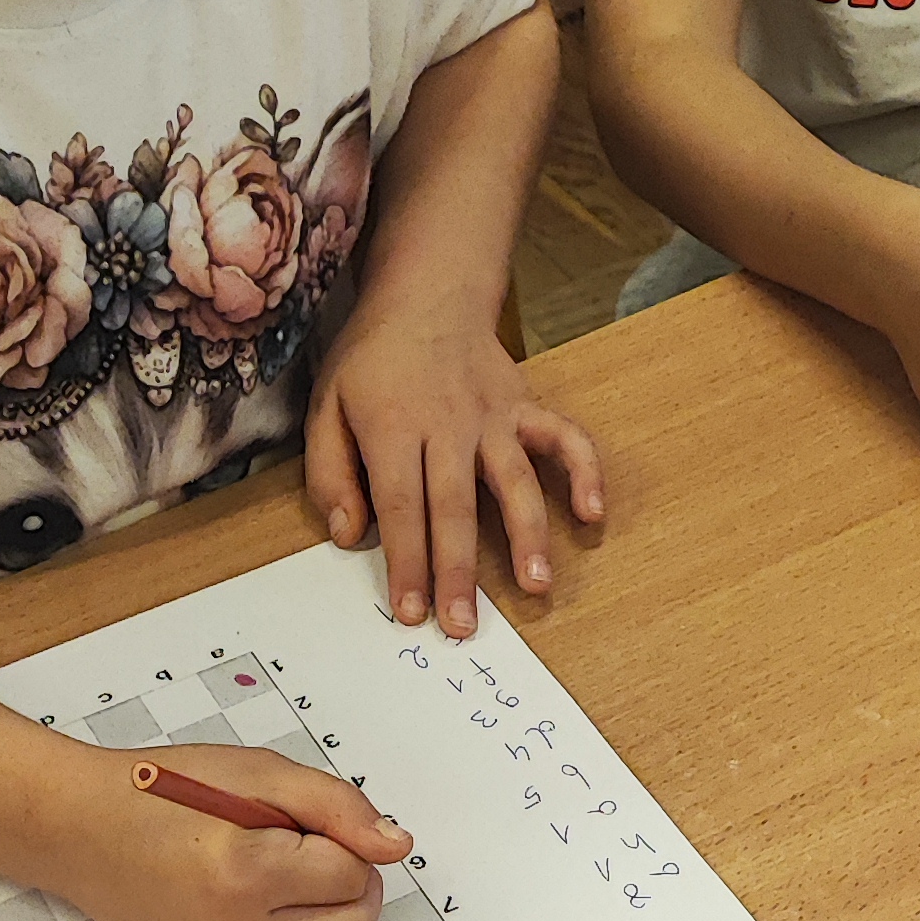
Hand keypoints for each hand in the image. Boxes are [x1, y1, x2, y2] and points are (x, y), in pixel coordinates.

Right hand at [35, 742, 411, 920]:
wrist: (78, 831)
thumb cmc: (161, 791)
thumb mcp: (256, 772)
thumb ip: (336, 807)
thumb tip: (397, 846)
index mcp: (245, 873)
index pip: (353, 874)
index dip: (339, 838)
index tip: (297, 820)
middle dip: (349, 884)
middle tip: (308, 847)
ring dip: (312, 905)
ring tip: (259, 865)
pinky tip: (226, 894)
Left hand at [306, 301, 605, 638]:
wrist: (426, 296)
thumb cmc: (372, 363)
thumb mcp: (326, 407)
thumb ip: (330, 473)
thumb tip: (349, 534)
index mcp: (393, 428)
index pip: (400, 507)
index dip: (406, 562)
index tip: (412, 612)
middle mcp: (448, 425)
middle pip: (455, 507)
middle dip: (458, 571)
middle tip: (463, 624)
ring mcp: (493, 417)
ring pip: (515, 481)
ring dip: (529, 535)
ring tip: (538, 585)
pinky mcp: (526, 408)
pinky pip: (564, 438)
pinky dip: (585, 472)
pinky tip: (593, 513)